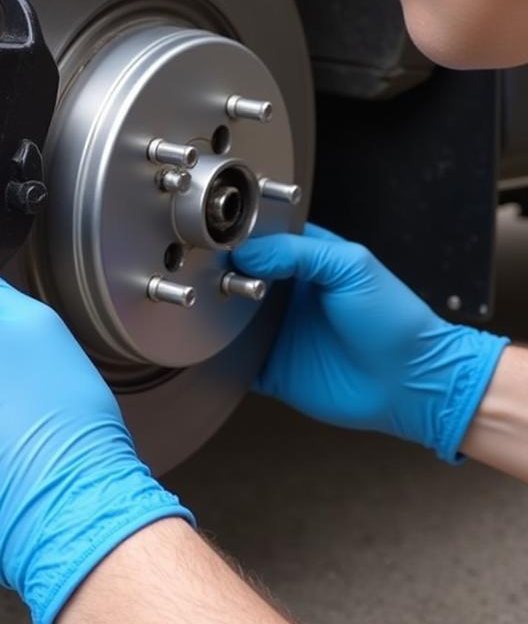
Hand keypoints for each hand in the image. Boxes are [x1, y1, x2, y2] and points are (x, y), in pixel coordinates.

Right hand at [231, 225, 509, 461]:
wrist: (413, 385)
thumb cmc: (396, 323)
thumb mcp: (352, 266)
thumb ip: (298, 252)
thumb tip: (247, 252)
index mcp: (305, 262)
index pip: (260, 240)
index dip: (239, 239)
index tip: (221, 241)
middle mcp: (287, 294)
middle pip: (237, 276)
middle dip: (221, 273)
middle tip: (213, 273)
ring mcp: (277, 330)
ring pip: (229, 316)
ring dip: (217, 311)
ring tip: (210, 304)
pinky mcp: (270, 366)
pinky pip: (235, 358)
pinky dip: (221, 352)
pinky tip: (214, 342)